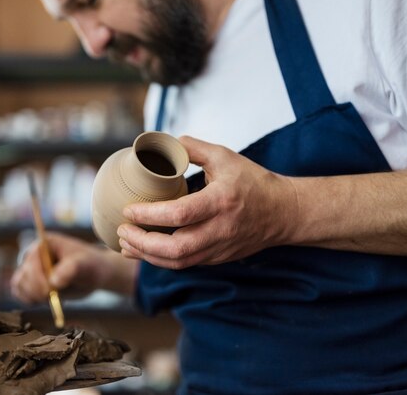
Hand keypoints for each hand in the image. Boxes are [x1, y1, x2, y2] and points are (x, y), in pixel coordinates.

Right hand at [10, 233, 137, 303]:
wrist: (94, 273)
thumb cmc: (90, 265)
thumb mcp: (84, 265)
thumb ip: (70, 270)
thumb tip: (53, 282)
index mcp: (43, 244)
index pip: (31, 262)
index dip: (37, 279)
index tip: (50, 291)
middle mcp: (33, 255)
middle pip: (22, 276)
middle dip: (36, 290)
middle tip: (54, 297)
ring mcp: (30, 268)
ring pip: (19, 286)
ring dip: (33, 296)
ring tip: (53, 297)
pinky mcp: (30, 282)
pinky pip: (20, 293)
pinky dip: (31, 300)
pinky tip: (48, 300)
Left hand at [117, 136, 297, 268]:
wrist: (284, 212)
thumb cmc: (253, 181)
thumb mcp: (224, 156)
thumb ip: (191, 147)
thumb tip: (159, 143)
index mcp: (221, 201)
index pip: (179, 214)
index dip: (149, 215)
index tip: (128, 209)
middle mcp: (220, 229)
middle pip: (175, 249)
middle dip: (141, 243)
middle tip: (122, 231)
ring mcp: (219, 248)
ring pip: (177, 263)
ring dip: (147, 256)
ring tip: (125, 243)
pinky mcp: (218, 258)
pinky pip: (185, 264)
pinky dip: (160, 260)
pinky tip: (144, 250)